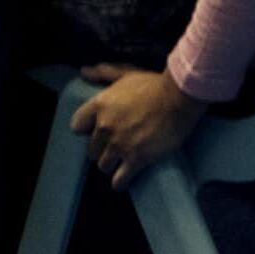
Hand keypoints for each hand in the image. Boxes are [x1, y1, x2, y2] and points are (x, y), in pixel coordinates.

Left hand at [71, 64, 206, 189]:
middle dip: (101, 148)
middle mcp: (105, 127)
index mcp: (100, 105)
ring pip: (103, 165)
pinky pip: (119, 180)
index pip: (77, 125)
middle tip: (112, 146)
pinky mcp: (136, 159)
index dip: (86, 129)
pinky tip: (123, 179)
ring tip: (119, 161)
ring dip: (110, 164)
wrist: (177, 99)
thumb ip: (103, 73)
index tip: (94, 129)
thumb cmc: (152, 84)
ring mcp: (120, 145)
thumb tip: (83, 72)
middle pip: (91, 149)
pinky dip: (120, 182)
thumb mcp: (126, 74)